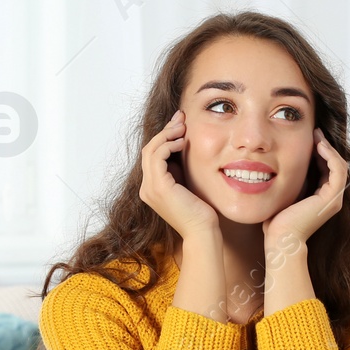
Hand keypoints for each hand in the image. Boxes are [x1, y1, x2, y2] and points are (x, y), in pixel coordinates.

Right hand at [139, 108, 219, 239]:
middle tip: (181, 118)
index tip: (180, 123)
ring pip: (150, 150)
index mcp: (152, 187)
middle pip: (149, 149)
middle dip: (165, 131)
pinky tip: (182, 142)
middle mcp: (146, 188)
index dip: (165, 136)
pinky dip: (168, 145)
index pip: (152, 155)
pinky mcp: (158, 187)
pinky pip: (157, 156)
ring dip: (166, 135)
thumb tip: (183, 141)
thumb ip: (180, 166)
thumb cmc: (200, 210)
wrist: (202, 231)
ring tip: (182, 128)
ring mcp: (149, 188)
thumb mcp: (188, 182)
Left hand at [262, 127, 346, 247]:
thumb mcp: (285, 194)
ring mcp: (334, 199)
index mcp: (321, 198)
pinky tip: (319, 146)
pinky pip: (338, 170)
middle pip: (335, 165)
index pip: (327, 169)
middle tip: (315, 132)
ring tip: (317, 136)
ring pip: (339, 165)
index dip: (320, 152)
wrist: (281, 239)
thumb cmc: (278, 222)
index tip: (310, 138)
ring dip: (329, 149)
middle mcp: (331, 198)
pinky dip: (330, 156)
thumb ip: (290, 181)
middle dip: (326, 147)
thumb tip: (279, 164)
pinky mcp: (332, 198)